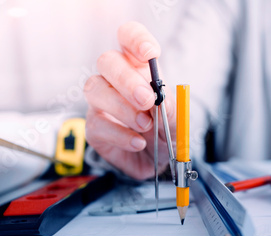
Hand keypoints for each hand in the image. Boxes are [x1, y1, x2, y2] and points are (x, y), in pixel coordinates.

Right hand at [84, 21, 175, 179]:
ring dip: (122, 108)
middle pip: (107, 61)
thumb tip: (159, 98)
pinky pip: (97, 123)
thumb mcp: (176, 120)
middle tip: (147, 100)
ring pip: (95, 89)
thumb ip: (170, 108)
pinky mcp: (95, 127)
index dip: (136, 39)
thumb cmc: (165, 132)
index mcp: (138, 67)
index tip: (150, 54)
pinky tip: (138, 142)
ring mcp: (101, 103)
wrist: (157, 162)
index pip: (128, 37)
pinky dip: (120, 135)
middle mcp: (115, 80)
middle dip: (126, 80)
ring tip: (146, 125)